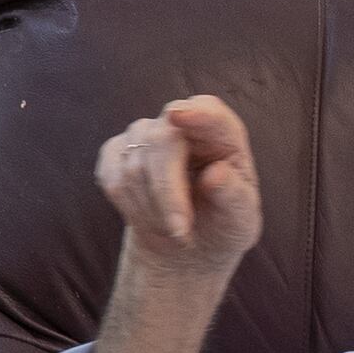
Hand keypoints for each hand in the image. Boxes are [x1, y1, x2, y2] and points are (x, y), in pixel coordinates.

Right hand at [95, 95, 262, 285]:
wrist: (191, 242)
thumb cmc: (224, 223)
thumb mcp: (240, 218)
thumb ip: (234, 195)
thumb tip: (216, 173)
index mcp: (222, 135)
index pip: (209, 110)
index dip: (195, 112)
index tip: (179, 115)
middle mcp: (181, 126)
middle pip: (160, 140)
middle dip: (167, 191)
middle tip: (180, 230)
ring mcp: (144, 134)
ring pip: (133, 166)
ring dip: (153, 209)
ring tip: (175, 229)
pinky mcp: (116, 152)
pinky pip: (113, 179)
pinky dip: (132, 209)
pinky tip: (152, 219)